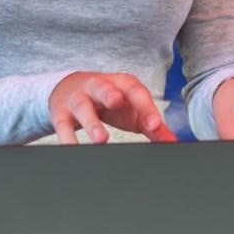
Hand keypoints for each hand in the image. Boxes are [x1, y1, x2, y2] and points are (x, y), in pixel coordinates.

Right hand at [49, 72, 176, 144]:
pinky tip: (74, 148)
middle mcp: (98, 87)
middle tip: (116, 103)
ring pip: (82, 107)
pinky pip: (63, 125)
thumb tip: (172, 142)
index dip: (145, 107)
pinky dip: (67, 137)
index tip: (154, 125)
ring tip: (100, 139)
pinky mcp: (61, 112)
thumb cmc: (109, 101)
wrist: (70, 88)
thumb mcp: (131, 109)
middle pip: (104, 88)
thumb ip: (152, 125)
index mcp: (121, 84)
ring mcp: (78, 98)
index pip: (135, 91)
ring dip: (91, 122)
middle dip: (110, 94)